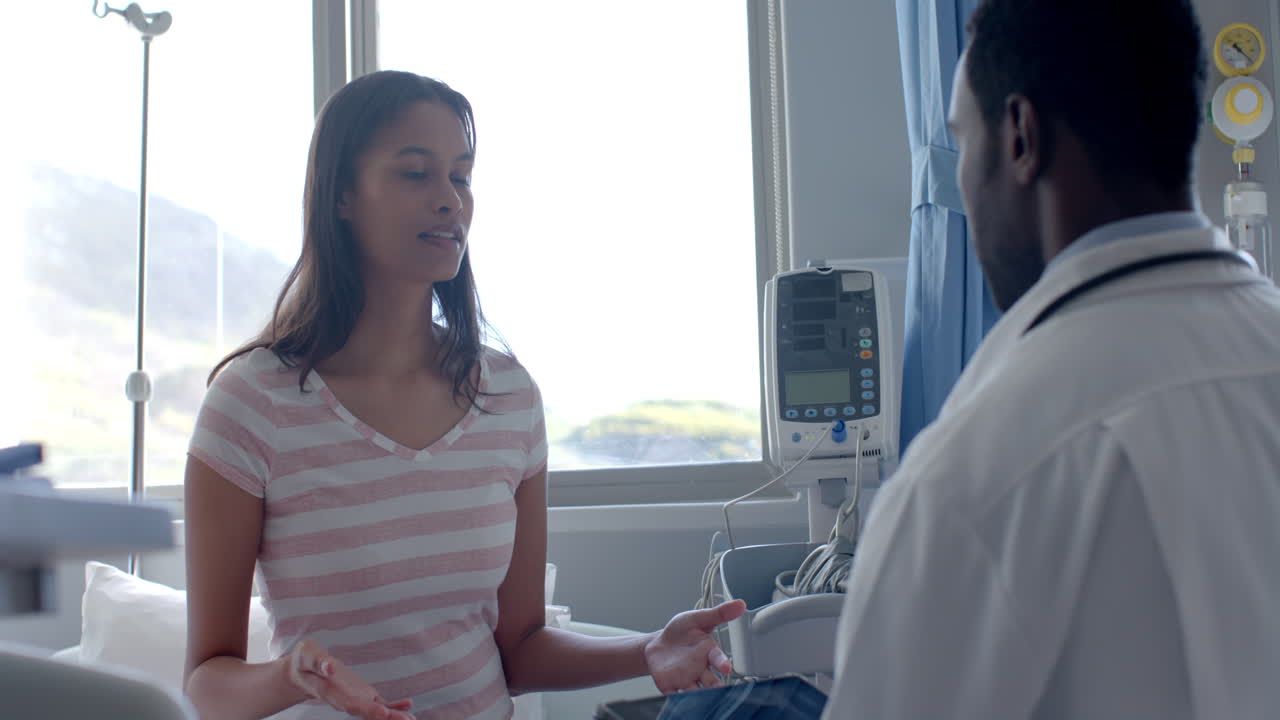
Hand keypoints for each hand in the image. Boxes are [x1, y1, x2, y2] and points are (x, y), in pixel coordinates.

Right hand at [285, 639, 414, 719]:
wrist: (300, 672)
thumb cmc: (304, 661)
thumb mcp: (307, 656)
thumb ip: (318, 662)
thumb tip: (331, 667)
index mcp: (330, 692)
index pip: (349, 704)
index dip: (366, 709)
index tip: (382, 712)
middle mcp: (343, 700)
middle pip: (366, 711)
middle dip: (385, 716)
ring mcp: (353, 698)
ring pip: (374, 710)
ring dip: (392, 715)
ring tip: (411, 719)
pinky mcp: (360, 694)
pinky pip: (378, 703)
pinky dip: (392, 706)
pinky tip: (407, 705)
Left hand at [643, 599, 745, 693]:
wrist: (658, 645)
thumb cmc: (681, 632)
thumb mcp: (697, 618)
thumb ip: (718, 614)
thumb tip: (740, 604)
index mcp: (708, 652)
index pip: (718, 658)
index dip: (722, 663)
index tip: (725, 667)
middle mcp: (700, 669)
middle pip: (711, 682)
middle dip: (715, 688)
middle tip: (719, 691)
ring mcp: (686, 679)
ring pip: (696, 692)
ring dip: (698, 696)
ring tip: (700, 698)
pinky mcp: (670, 685)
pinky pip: (675, 695)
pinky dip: (677, 699)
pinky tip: (677, 700)